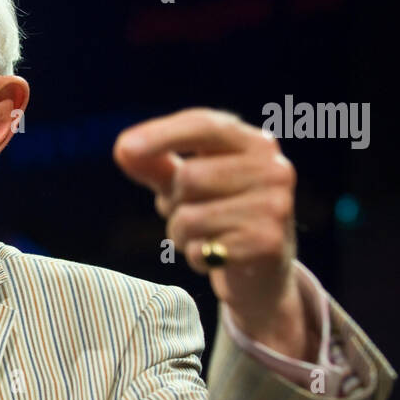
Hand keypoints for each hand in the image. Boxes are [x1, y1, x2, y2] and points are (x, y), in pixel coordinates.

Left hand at [113, 108, 310, 358]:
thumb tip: (123, 150)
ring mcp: (275, 206)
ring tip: (202, 237)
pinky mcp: (268, 243)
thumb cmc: (218, 217)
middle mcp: (273, 169)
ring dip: (180, 235)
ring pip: (189, 217)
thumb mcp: (185, 186)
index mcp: (254, 143)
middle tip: (191, 214)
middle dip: (173, 203)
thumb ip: (156, 166)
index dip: (162, 134)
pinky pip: (200, 249)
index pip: (205, 125)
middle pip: (189, 176)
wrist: (261, 274)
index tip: (124, 148)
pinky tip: (216, 257)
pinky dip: (195, 258)